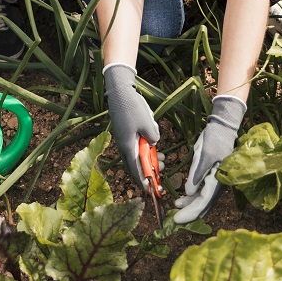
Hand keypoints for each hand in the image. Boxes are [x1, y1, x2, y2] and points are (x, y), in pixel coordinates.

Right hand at [103, 63, 159, 189]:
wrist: (119, 91)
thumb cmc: (132, 107)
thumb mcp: (148, 124)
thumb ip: (153, 137)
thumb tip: (153, 144)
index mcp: (128, 146)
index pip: (135, 169)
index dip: (143, 180)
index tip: (150, 189)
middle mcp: (123, 144)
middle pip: (135, 163)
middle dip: (148, 168)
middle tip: (162, 167)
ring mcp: (123, 138)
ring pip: (135, 154)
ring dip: (148, 157)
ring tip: (161, 156)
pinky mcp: (124, 131)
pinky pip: (134, 145)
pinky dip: (144, 147)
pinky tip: (152, 142)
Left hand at [174, 95, 245, 222]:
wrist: (222, 129)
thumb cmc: (215, 139)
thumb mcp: (203, 155)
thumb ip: (197, 174)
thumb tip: (189, 193)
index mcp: (217, 181)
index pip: (203, 202)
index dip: (190, 212)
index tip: (177, 219)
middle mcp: (217, 184)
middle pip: (204, 205)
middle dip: (190, 214)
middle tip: (174, 219)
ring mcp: (215, 182)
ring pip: (202, 201)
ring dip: (190, 206)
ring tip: (175, 207)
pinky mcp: (211, 178)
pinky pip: (201, 193)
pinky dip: (192, 198)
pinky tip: (181, 199)